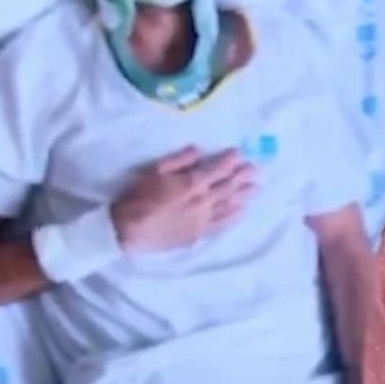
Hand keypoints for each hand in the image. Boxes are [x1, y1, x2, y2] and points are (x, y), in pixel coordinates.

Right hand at [111, 146, 256, 252]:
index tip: (241, 154)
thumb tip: (199, 150)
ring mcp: (203, 219)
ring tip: (257, 188)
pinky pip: (221, 224)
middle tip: (257, 169)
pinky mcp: (199, 233)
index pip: (218, 170)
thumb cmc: (137, 197)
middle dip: (243, 176)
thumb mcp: (154, 171)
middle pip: (228, 187)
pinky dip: (234, 216)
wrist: (128, 230)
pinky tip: (243, 211)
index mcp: (192, 184)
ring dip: (244, 195)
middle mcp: (203, 201)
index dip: (230, 161)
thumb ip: (179, 160)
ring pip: (229, 205)